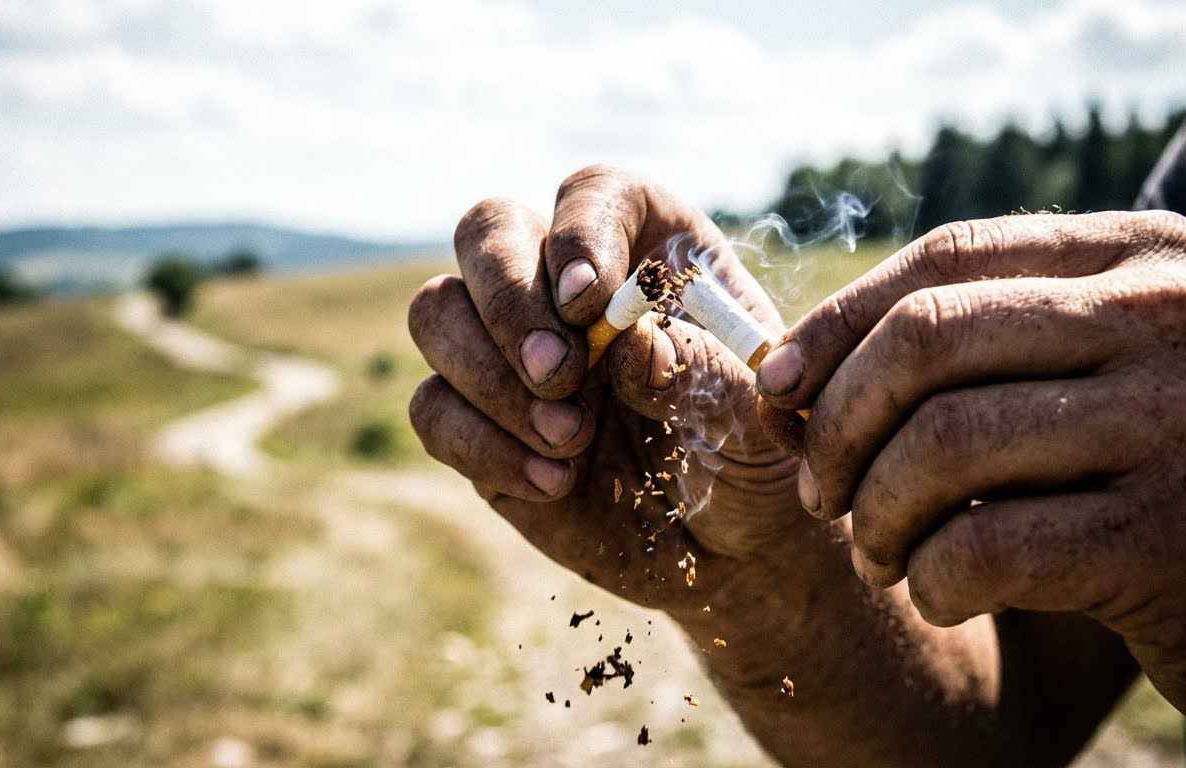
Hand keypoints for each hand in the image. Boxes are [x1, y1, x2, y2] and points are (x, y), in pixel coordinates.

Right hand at [408, 165, 802, 619]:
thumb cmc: (750, 452)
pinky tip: (555, 484)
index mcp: (647, 245)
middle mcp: (562, 281)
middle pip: (487, 231)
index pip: (591, 195)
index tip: (591, 303)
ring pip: (437, 311)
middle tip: (559, 372)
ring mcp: (507, 346)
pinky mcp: (474, 418)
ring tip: (570, 438)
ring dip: (489, 375)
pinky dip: (483, 446)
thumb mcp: (753, 415)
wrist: (724, 541)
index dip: (579, 235)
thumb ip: (698, 372)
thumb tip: (627, 345)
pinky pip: (432, 408)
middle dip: (509, 300)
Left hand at [757, 211, 1185, 745]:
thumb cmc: (1157, 467)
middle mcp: (1168, 317)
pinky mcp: (1171, 536)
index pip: (944, 259)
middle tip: (821, 491)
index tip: (777, 387)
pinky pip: (986, 546)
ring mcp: (1178, 422)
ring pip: (944, 445)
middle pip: (929, 340)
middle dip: (840, 425)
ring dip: (876, 514)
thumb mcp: (1092, 369)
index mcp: (1139, 254)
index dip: (837, 323)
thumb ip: (975, 345)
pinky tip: (939, 594)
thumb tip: (789, 373)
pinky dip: (932, 580)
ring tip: (876, 551)